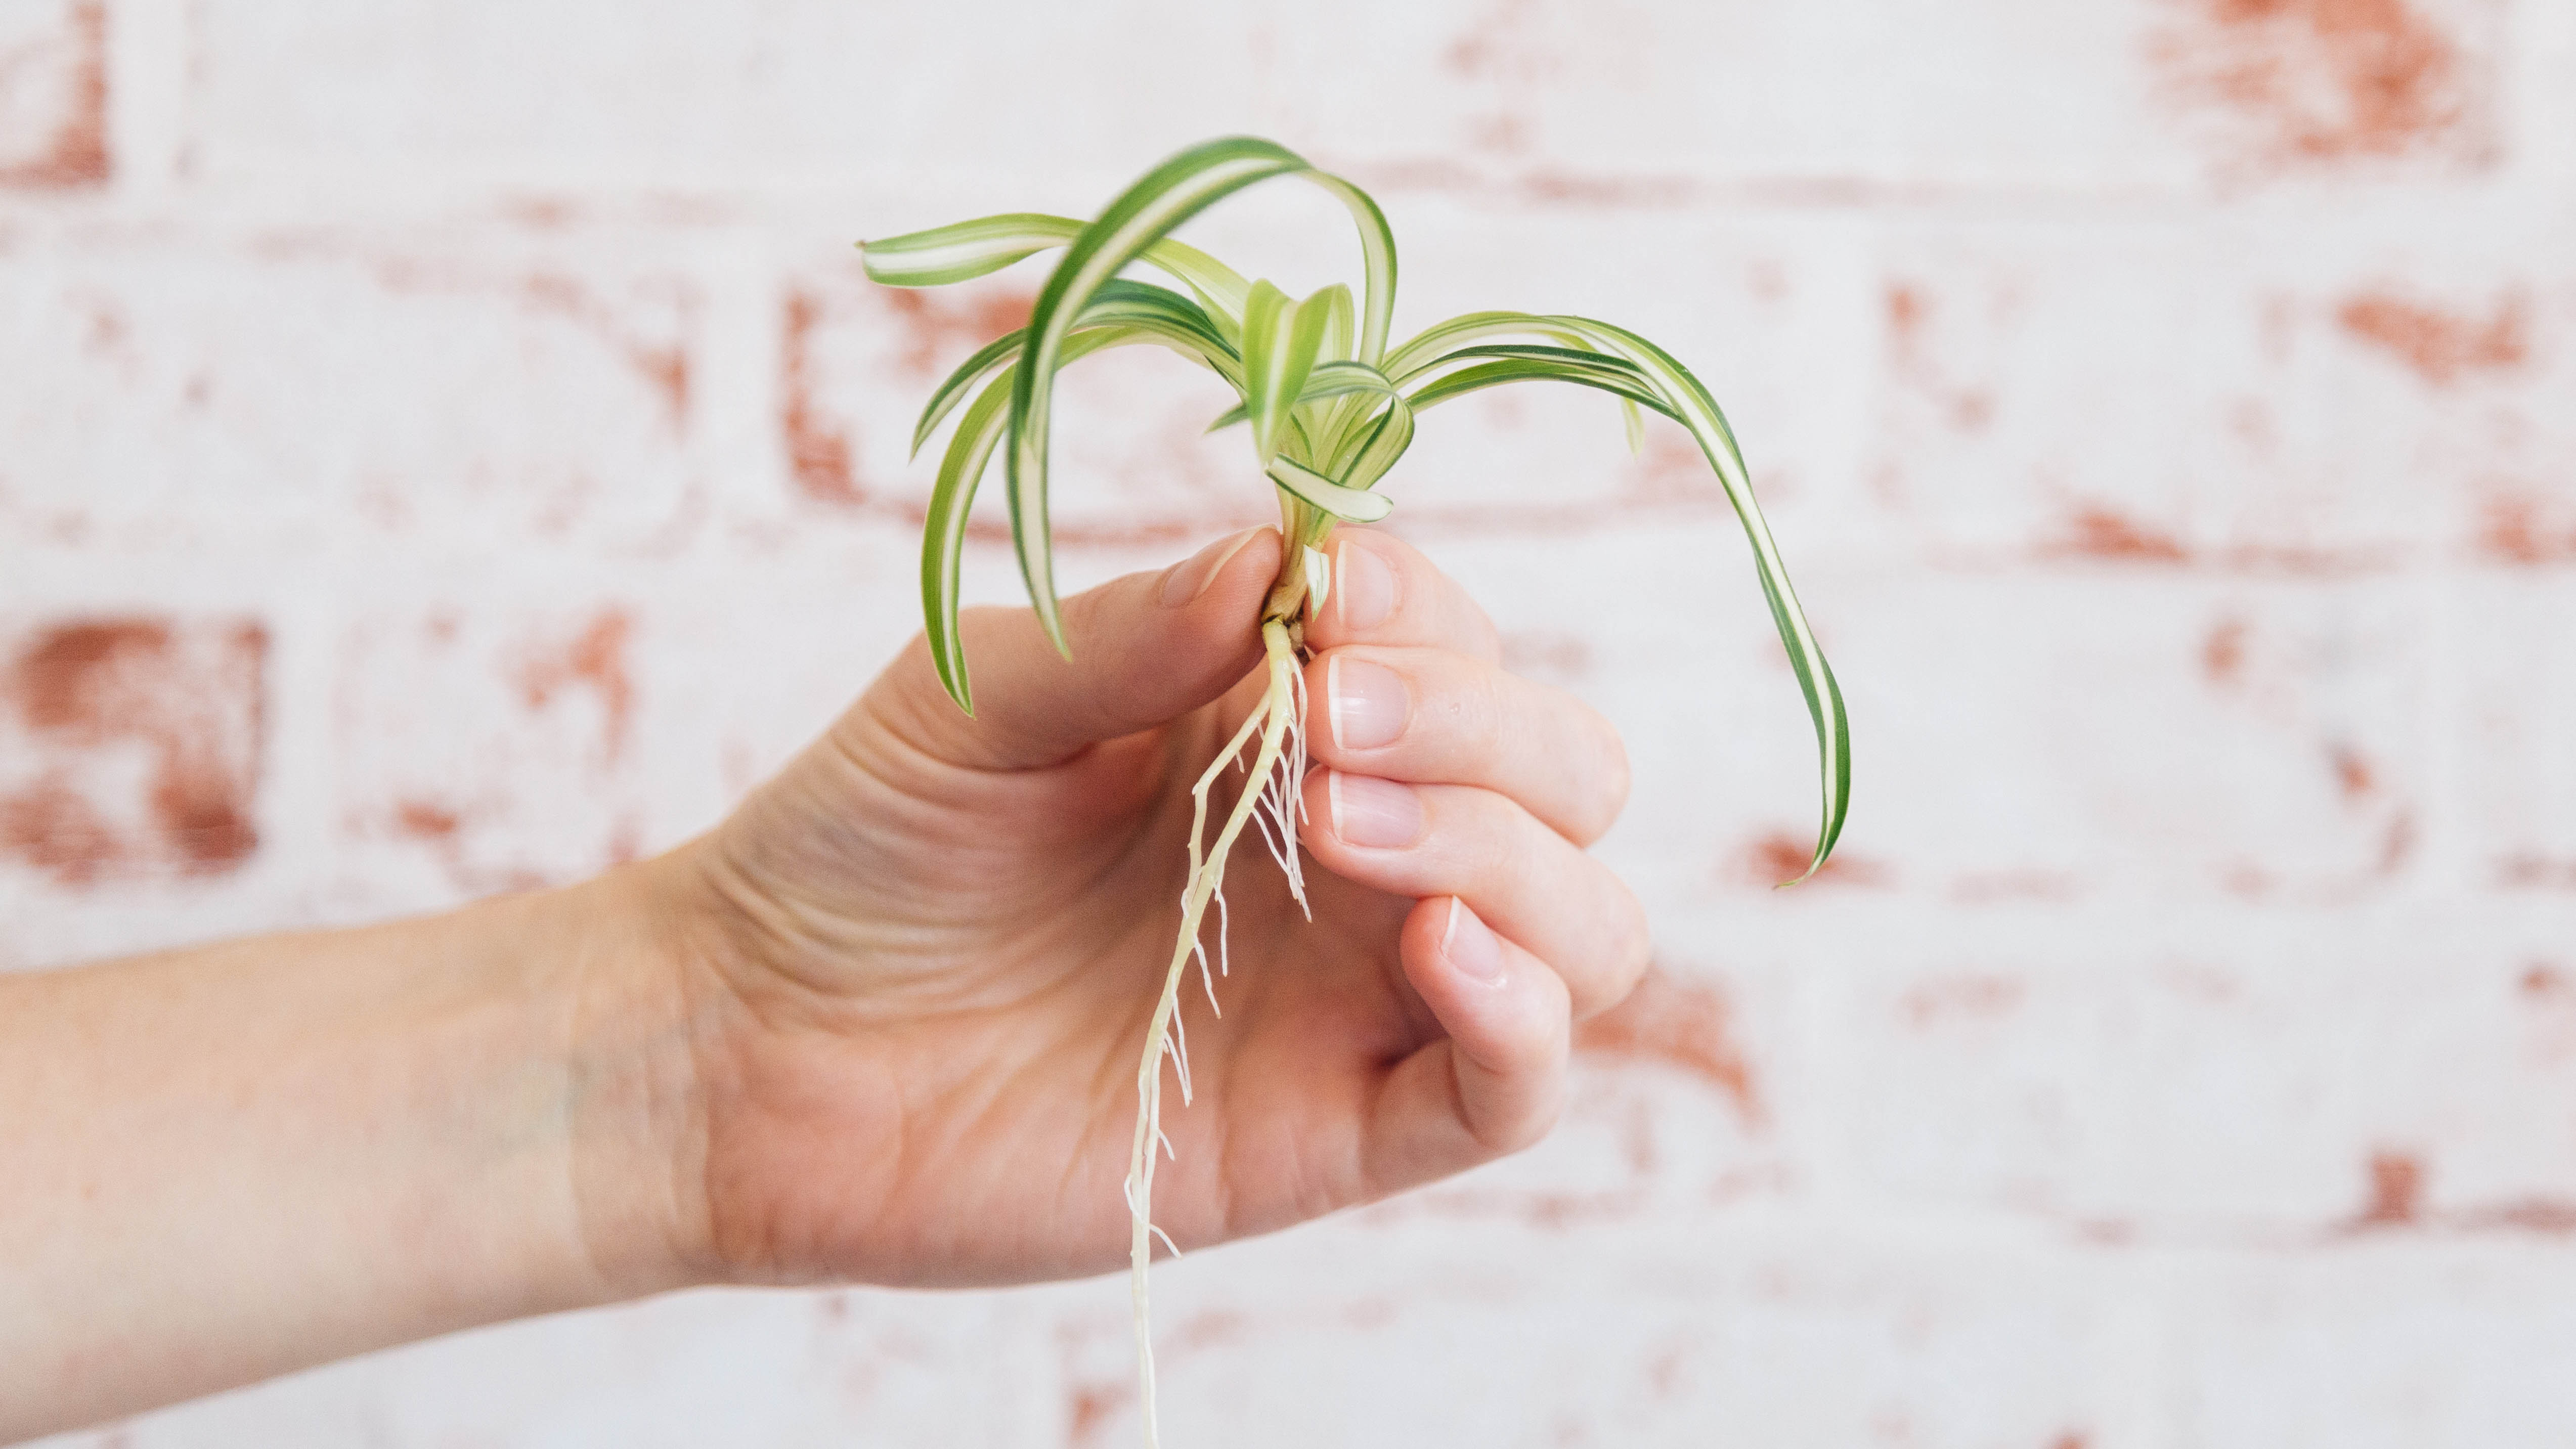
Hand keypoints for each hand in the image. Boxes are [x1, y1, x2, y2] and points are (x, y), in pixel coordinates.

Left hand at [645, 526, 1645, 1287]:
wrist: (750, 1043)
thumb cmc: (860, 847)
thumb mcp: (979, 698)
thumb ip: (1141, 631)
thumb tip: (1287, 560)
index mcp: (1287, 725)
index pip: (1455, 643)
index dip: (1422, 610)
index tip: (1321, 601)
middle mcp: (1353, 854)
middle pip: (1564, 775)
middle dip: (1481, 726)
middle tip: (1322, 727)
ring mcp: (1357, 996)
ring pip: (1580, 924)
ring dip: (1507, 851)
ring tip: (1335, 827)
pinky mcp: (1335, 1131)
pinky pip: (1514, 1089)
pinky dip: (1526, 1014)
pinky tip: (1440, 945)